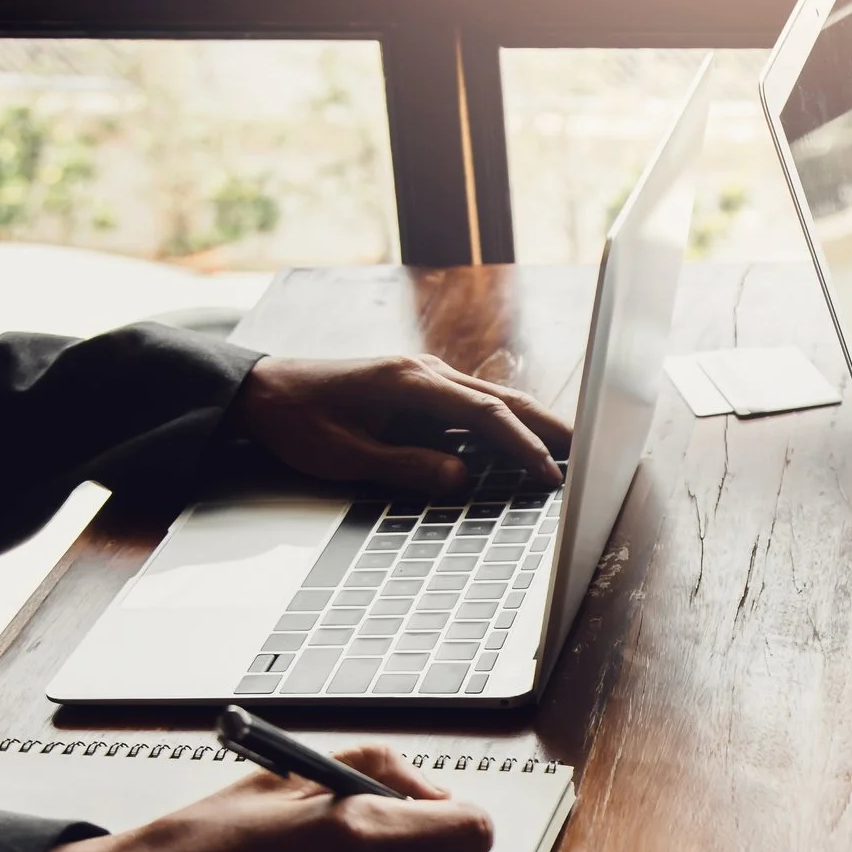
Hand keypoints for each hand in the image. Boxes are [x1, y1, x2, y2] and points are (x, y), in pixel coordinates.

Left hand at [235, 354, 572, 497]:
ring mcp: (423, 378)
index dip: (523, 446)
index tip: (550, 475)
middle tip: (590, 451)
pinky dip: (503, 422)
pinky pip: (472, 405)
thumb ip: (405, 467)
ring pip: (492, 398)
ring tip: (568, 446)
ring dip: (531, 421)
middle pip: (502, 398)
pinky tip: (518, 439)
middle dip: (548, 425)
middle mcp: (425, 373)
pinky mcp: (418, 389)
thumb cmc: (298, 422)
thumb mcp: (344, 455)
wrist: (262, 391)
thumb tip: (461, 479)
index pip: (485, 415)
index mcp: (410, 383)